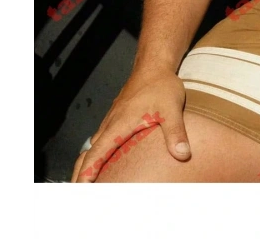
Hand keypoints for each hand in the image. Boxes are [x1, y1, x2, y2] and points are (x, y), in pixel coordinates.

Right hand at [71, 70, 188, 181]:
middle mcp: (110, 124)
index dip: (87, 173)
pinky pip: (100, 139)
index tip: (78, 189)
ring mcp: (112, 120)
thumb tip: (182, 155)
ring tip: (85, 186)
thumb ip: (176, 133)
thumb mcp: (171, 109)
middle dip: (80, 174)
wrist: (154, 65)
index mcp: (119, 125)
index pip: (96, 154)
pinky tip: (102, 163)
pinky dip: (95, 154)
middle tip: (77, 194)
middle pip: (88, 154)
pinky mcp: (116, 117)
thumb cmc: (161, 85)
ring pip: (93, 146)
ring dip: (87, 165)